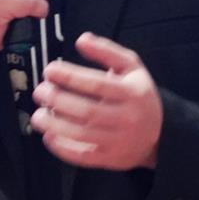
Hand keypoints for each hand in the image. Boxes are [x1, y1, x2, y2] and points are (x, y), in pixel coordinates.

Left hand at [30, 33, 161, 169]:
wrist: (160, 133)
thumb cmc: (139, 95)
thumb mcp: (131, 67)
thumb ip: (107, 51)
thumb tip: (81, 40)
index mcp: (132, 93)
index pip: (96, 84)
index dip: (69, 77)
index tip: (49, 70)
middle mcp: (126, 118)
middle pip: (86, 111)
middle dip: (58, 100)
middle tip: (40, 91)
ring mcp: (119, 141)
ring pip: (82, 135)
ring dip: (54, 125)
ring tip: (38, 115)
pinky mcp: (111, 159)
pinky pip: (83, 156)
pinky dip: (62, 148)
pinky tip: (49, 137)